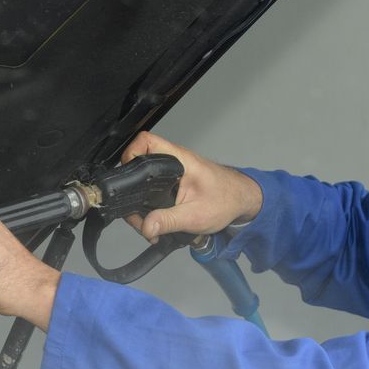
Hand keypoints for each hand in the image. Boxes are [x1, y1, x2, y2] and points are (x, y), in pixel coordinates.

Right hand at [118, 131, 262, 240]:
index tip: (126, 176)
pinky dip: (151, 206)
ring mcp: (175, 172)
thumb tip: (146, 227)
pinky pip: (155, 190)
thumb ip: (169, 221)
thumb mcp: (196, 215)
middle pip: (140, 166)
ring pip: (146, 181)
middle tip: (137, 216)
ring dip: (142, 203)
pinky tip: (155, 222)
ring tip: (147, 226)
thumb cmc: (227, 200)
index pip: (147, 142)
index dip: (131, 153)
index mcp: (179, 161)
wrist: (243, 201)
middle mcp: (175, 162)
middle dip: (133, 192)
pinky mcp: (175, 183)